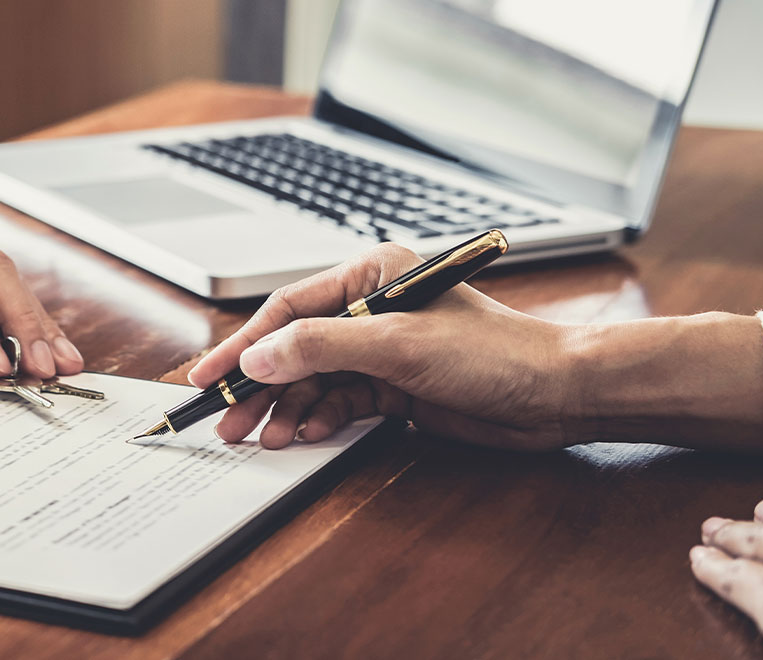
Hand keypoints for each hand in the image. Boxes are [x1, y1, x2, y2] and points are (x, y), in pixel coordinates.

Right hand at [188, 243, 575, 449]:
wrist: (553, 394)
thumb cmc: (494, 352)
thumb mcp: (397, 345)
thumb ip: (321, 348)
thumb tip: (259, 358)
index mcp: (371, 276)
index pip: (288, 309)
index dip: (243, 344)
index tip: (209, 375)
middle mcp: (371, 309)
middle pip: (293, 348)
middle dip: (259, 387)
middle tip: (226, 420)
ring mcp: (381, 350)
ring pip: (313, 381)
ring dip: (286, 409)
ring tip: (262, 438)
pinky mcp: (393, 387)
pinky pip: (339, 403)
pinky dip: (319, 419)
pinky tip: (304, 435)